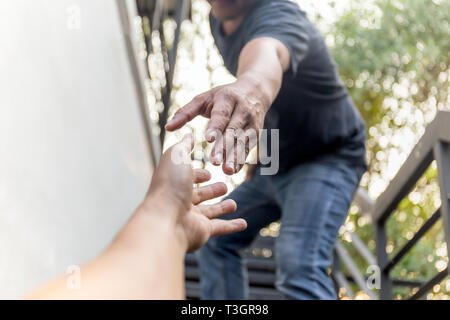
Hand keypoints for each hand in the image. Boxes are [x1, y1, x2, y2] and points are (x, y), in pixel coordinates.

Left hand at [145, 134, 246, 251]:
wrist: (166, 219)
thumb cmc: (170, 184)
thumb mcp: (177, 156)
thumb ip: (184, 145)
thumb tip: (188, 134)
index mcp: (174, 182)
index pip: (187, 177)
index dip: (198, 174)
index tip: (209, 172)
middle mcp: (181, 200)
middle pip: (199, 195)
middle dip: (211, 190)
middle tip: (224, 185)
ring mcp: (191, 217)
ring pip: (210, 211)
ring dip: (221, 207)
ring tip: (233, 203)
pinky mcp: (202, 230)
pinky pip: (220, 227)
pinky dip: (232, 225)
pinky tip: (244, 223)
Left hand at [165, 76, 269, 174]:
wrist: (255, 91)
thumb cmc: (223, 96)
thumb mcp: (204, 98)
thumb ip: (186, 112)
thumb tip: (168, 127)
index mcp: (227, 99)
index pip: (221, 115)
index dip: (216, 127)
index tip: (208, 139)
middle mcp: (242, 111)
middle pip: (233, 131)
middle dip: (224, 147)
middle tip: (214, 162)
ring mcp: (251, 123)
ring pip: (243, 142)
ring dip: (235, 157)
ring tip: (227, 171)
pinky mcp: (256, 134)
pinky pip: (249, 148)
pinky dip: (242, 160)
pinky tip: (233, 171)